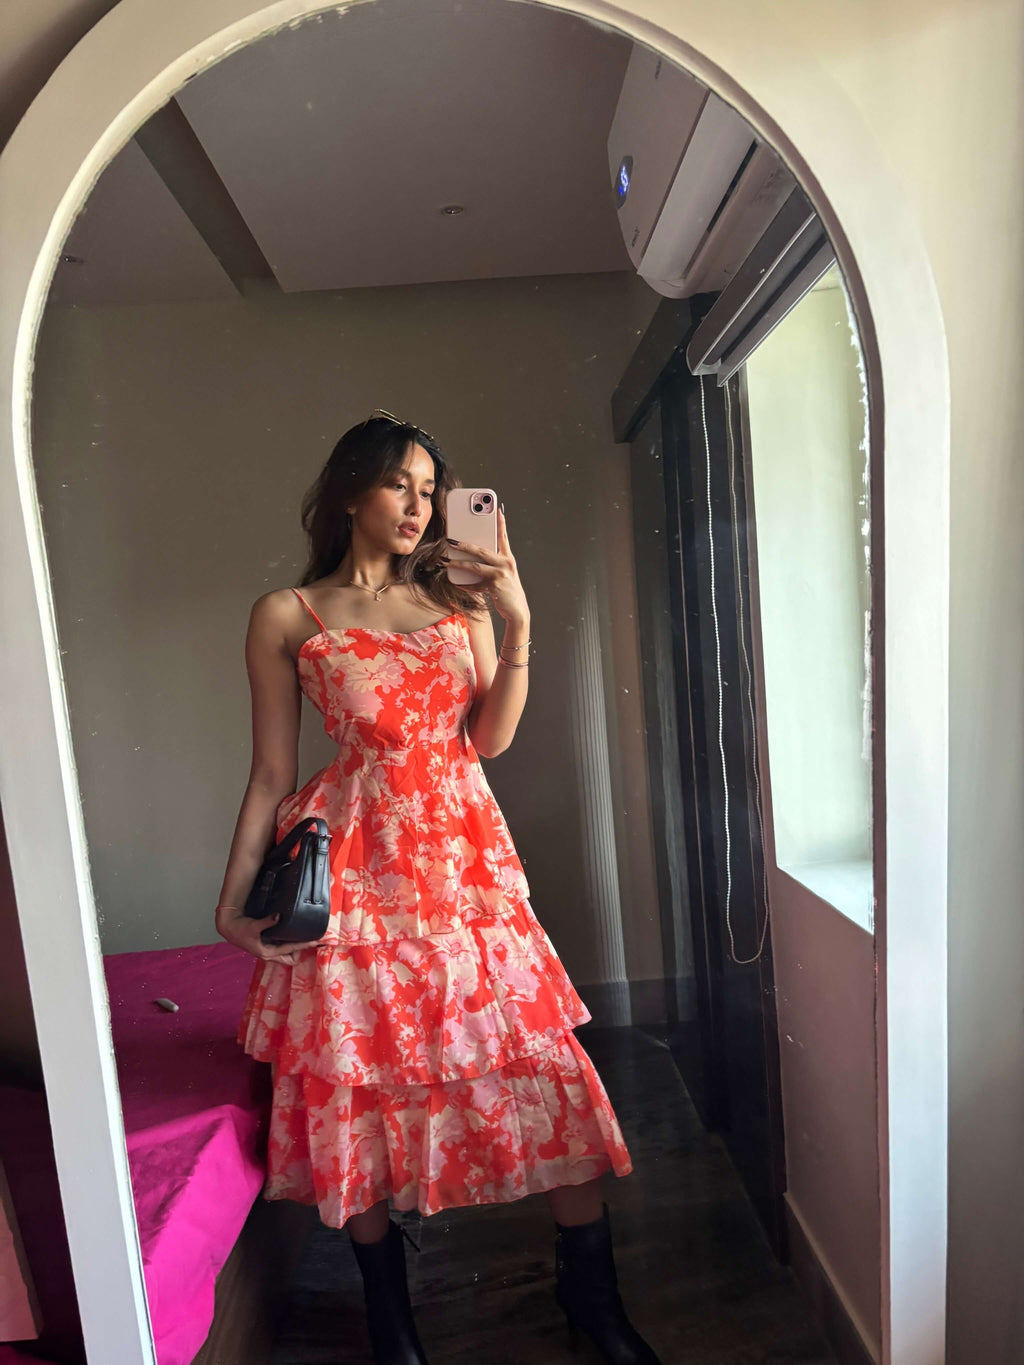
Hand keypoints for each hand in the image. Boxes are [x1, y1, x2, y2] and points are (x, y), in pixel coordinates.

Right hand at [216, 907, 322, 965]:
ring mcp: (268, 950)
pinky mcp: (266, 945)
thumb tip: (278, 916)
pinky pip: (282, 948)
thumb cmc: (239, 928)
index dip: (304, 946)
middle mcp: (269, 954)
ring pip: (287, 955)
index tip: (315, 942)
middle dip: (301, 952)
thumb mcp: (254, 925)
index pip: (291, 951)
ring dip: (296, 948)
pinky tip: (294, 935)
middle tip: (311, 941)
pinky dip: (289, 944)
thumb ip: (267, 922)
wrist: (229, 927)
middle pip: (291, 959)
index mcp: (267, 952)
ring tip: (306, 938)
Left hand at [443, 507, 528, 622]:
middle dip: (464, 544)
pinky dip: (464, 584)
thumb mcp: (502, 575)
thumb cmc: (507, 592)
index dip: (500, 523)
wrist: (518, 612)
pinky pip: (474, 584)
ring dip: (457, 563)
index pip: (503, 537)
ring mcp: (501, 574)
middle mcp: (506, 564)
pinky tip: (455, 582)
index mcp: (508, 558)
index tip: (497, 509)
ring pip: (475, 566)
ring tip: (444, 560)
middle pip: (481, 550)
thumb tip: (468, 561)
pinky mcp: (495, 586)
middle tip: (450, 540)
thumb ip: (490, 566)